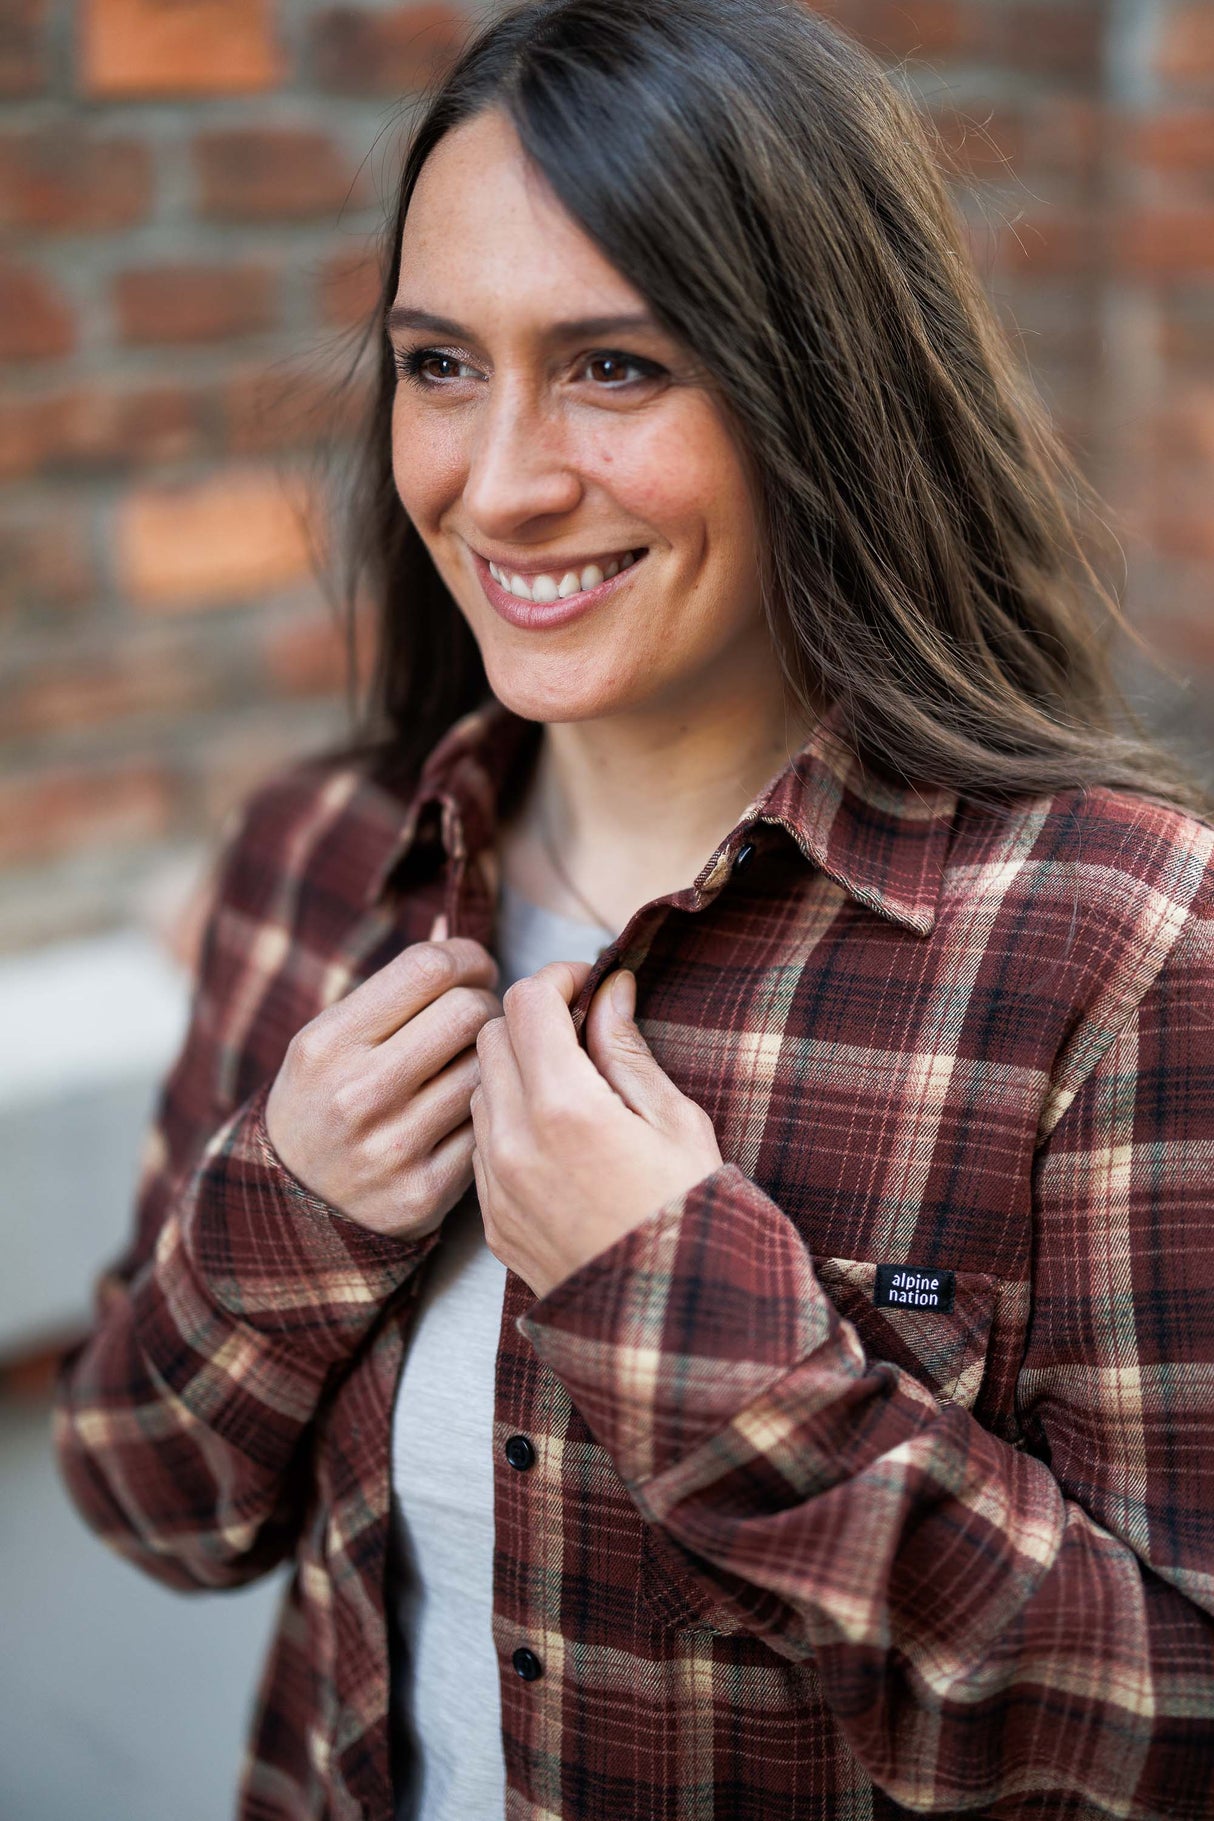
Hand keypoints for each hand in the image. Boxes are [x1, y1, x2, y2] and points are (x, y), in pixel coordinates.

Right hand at [264, 929, 502, 1239]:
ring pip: (486, 1067)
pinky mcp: (424, 1192)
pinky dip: (487, 1109)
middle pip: (467, 1011)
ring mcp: (391, 1147)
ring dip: (490, 1057)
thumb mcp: (330, 1039)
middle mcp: (356, 1094)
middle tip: (476, 1016)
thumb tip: (448, 928)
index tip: (474, 968)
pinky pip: (488, 1124)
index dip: (467, 956)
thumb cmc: (324, 1099)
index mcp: (327, 1044)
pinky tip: (469, 1109)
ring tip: (470, 1060)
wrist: (295, 1206)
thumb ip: (392, 987)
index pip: (428, 967)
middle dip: (484, 1003)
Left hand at [470, 963, 723, 1298]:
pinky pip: (481, 1142)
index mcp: (565, 1108)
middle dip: (533, 1018)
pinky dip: (508, 1119)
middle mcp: (514, 1142)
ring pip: (480, 1087)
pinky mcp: (490, 1219)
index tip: (589, 984)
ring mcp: (493, 1185)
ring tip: (574, 1084)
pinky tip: (558, 1136)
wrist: (671, 1327)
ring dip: (516, 1068)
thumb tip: (610, 990)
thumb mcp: (676, 1122)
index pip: (526, 1002)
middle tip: (583, 1029)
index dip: (557, 978)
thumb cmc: (692, 1217)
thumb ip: (628, 1049)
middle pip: (491, 1036)